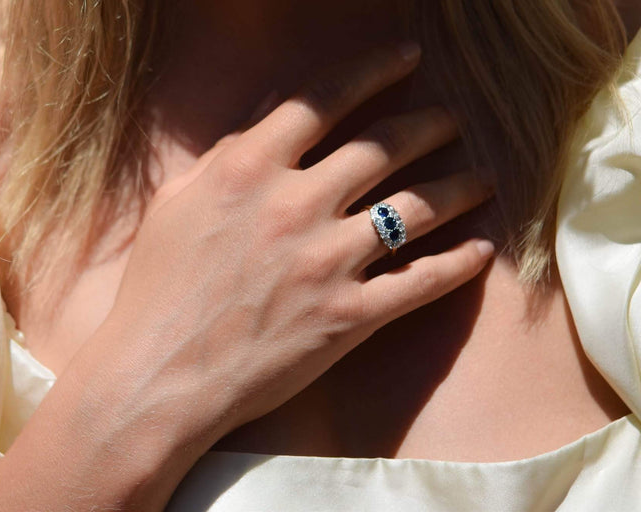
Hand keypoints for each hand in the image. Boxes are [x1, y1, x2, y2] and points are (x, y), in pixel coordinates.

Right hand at [0, 42, 493, 511]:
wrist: (159, 375)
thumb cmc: (157, 289)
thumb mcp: (176, 204)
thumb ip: (225, 158)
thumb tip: (265, 124)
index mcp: (249, 170)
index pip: (324, 100)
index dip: (373, 71)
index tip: (408, 58)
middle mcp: (295, 205)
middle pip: (383, 146)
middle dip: (428, 124)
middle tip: (451, 120)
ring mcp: (327, 262)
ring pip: (416, 209)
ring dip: (459, 186)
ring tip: (482, 177)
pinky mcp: (347, 318)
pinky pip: (420, 283)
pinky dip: (458, 265)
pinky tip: (482, 251)